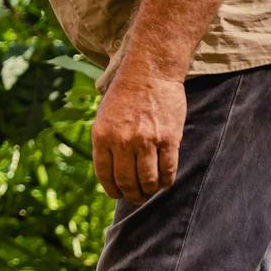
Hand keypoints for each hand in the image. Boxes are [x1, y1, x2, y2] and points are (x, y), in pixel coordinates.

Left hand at [92, 64, 187, 203]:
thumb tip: (110, 171)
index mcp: (101, 136)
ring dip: (149, 191)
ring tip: (150, 191)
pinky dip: (166, 181)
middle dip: (132, 195)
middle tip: (136, 197)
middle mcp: (122, 141)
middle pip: (127, 182)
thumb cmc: (125, 94)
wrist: (149, 72)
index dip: (112, 190)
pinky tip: (165, 181)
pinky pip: (168, 170)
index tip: (117, 195)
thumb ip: (106, 142)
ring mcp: (146, 141)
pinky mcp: (169, 139)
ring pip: (148, 180)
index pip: (104, 175)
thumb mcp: (104, 117)